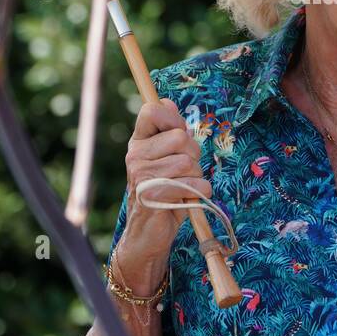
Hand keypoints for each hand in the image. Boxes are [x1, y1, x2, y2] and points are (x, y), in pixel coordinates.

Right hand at [116, 99, 208, 292]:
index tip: (177, 135)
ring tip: (185, 188)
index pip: (152, 110)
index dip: (173, 118)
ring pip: (188, 162)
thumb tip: (167, 100)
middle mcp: (135, 156)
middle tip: (185, 172)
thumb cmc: (162, 193)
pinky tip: (188, 200)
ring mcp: (141, 176)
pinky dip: (200, 193)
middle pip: (180, 137)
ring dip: (197, 177)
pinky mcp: (154, 196)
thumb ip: (169, 131)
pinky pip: (193, 184)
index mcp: (138, 143)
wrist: (148, 235)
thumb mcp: (165, 159)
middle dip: (193, 155)